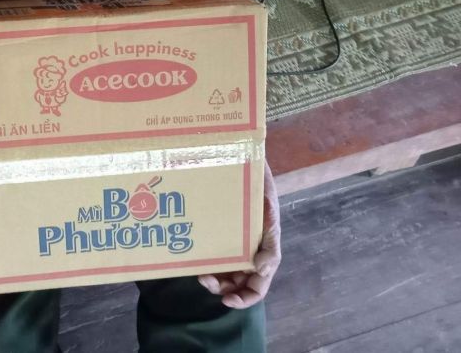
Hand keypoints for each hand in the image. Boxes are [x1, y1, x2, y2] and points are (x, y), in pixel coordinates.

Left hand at [198, 163, 281, 308]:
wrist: (240, 163)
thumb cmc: (258, 188)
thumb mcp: (269, 213)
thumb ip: (270, 241)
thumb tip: (262, 269)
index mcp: (263, 252)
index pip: (257, 286)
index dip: (245, 298)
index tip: (227, 300)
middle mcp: (247, 253)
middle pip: (236, 284)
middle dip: (222, 289)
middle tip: (206, 281)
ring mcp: (231, 245)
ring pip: (221, 273)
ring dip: (211, 279)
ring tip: (200, 274)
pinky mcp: (215, 234)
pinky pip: (209, 255)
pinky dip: (202, 262)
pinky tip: (193, 259)